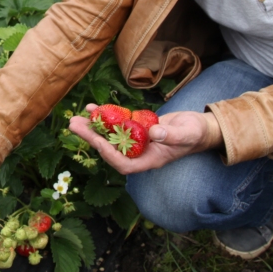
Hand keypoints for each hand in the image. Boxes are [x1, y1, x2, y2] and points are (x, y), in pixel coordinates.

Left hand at [69, 104, 222, 174]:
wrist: (199, 127)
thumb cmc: (195, 133)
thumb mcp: (187, 133)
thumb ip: (172, 135)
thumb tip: (154, 132)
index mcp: (149, 160)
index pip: (124, 164)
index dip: (109, 154)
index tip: (97, 142)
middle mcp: (139, 153)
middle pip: (110, 149)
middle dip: (91, 138)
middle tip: (73, 125)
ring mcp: (136, 141)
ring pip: (109, 137)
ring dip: (92, 127)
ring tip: (75, 118)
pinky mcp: (135, 129)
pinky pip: (116, 124)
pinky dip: (104, 116)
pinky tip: (92, 108)